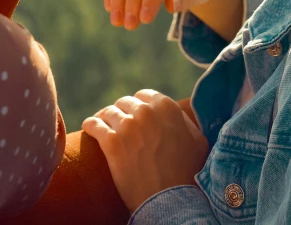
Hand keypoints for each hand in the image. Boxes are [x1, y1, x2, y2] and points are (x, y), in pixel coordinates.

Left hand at [82, 89, 208, 212]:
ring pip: (108, 112)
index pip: (145, 95)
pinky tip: (89, 127)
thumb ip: (185, 122)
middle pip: (126, 102)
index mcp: (166, 107)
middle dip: (123, 111)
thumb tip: (176, 115)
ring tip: (102, 124)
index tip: (135, 113)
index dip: (140, 104)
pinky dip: (91, 125)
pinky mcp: (112, 143)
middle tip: (119, 123)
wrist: (170, 199)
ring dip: (105, 117)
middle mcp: (146, 111)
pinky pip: (94, 126)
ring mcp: (127, 126)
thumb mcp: (198, 140)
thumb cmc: (187, 172)